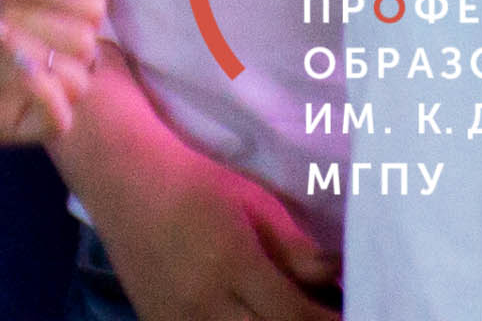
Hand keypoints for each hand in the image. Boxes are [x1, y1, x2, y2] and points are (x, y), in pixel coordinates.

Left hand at [0, 0, 105, 143]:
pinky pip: (62, 119)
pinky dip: (45, 90)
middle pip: (84, 39)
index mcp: (62, 20)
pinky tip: (16, 68)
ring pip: (78, 78)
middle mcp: (62, 58)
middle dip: (37, 18)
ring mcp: (48, 93)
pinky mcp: (28, 125)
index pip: (92, 4)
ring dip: (34, 49)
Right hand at [76, 108, 340, 320]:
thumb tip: (343, 280)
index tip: (361, 309)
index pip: (297, 317)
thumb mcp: (254, 204)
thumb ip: (298, 250)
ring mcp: (176, 320)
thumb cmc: (193, 180)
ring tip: (287, 310)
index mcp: (232, 262)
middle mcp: (203, 301)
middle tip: (331, 311)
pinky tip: (250, 313)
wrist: (120, 174)